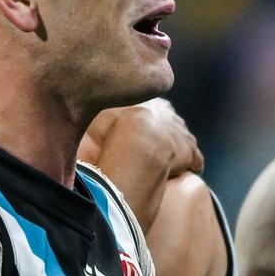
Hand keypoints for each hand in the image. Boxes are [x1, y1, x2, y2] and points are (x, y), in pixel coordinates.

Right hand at [82, 100, 203, 230]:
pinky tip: (187, 171)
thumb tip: (79, 115)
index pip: (150, 108)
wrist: (137, 143)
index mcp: (146, 104)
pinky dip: (192, 164)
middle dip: (164, 132)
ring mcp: (181, 133)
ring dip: (178, 149)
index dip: (145, 120)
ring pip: (183, 139)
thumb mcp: (97, 116)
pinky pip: (195, 159)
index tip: (139, 129)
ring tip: (170, 162)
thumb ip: (94, 115)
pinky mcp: (191, 152)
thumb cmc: (113, 128)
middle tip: (154, 146)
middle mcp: (167, 115)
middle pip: (169, 122)